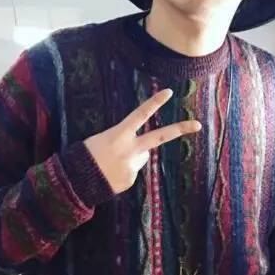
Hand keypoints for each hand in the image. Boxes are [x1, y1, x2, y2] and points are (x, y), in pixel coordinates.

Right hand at [83, 88, 200, 193]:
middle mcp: (130, 150)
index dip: (154, 102)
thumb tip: (146, 152)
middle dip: (180, 129)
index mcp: (119, 135)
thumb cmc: (87, 156)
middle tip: (198, 124)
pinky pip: (132, 171)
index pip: (140, 114)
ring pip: (141, 157)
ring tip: (111, 163)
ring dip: (130, 158)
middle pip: (159, 137)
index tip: (169, 92)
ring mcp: (132, 166)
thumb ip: (126, 141)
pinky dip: (124, 171)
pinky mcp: (131, 180)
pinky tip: (110, 173)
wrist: (75, 183)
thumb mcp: (103, 140)